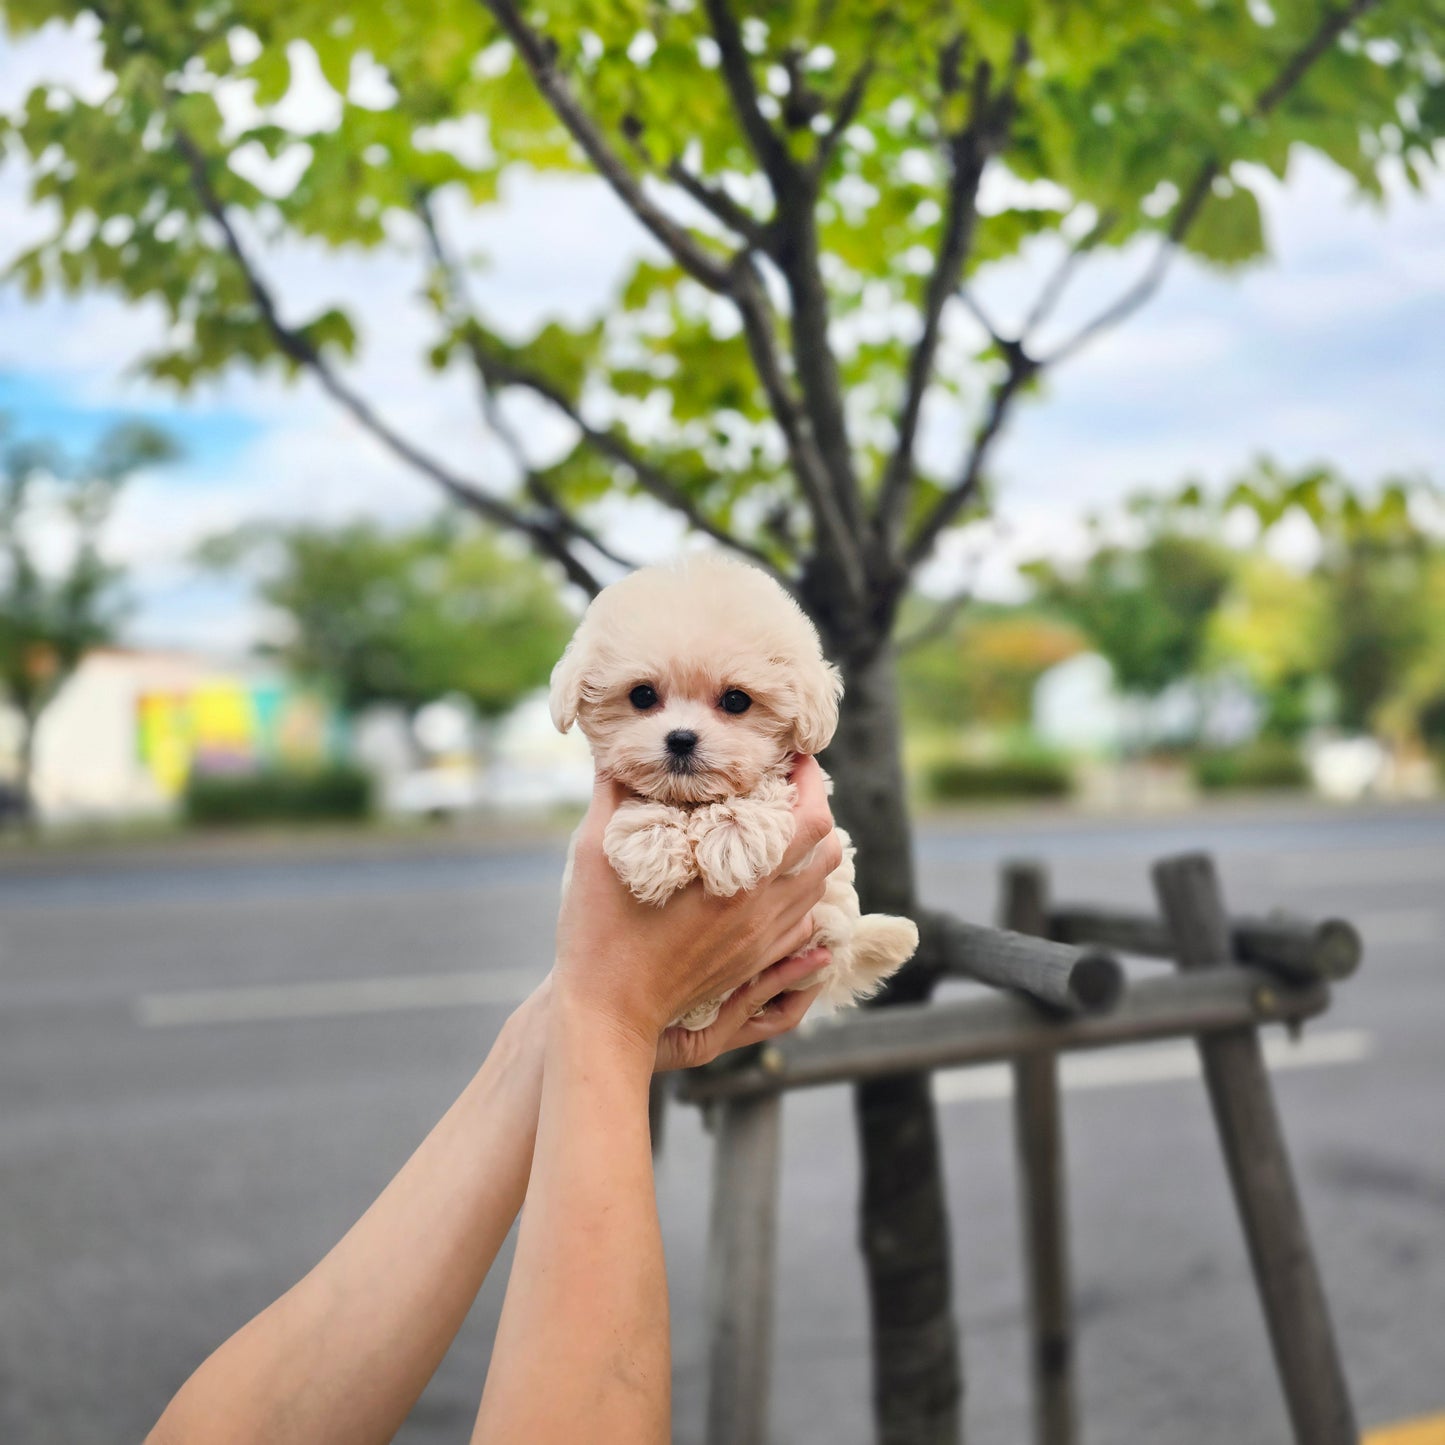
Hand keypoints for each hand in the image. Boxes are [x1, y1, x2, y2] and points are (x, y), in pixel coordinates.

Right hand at [553, 754, 839, 1052]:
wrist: (608, 1014)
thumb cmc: (597, 934)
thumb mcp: (594, 852)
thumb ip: (612, 794)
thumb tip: (613, 751)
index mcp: (736, 878)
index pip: (809, 820)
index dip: (810, 781)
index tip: (793, 756)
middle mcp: (762, 910)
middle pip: (828, 852)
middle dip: (818, 810)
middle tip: (791, 787)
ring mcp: (762, 942)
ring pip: (819, 889)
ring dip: (812, 852)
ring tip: (783, 827)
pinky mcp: (753, 964)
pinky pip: (801, 925)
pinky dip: (800, 895)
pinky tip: (772, 879)